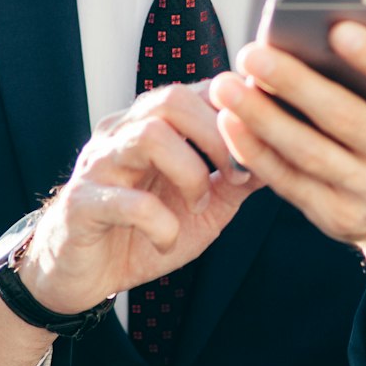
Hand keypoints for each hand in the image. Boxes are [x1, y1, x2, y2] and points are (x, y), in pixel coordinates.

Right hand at [0, 82, 258, 365]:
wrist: (78, 276)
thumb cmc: (141, 233)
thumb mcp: (204, 207)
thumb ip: (239, 179)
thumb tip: (287, 151)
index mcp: (154, 125)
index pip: (198, 88)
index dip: (238, 110)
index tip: (266, 141)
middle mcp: (123, 133)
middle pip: (172, 99)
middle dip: (216, 135)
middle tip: (237, 175)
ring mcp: (98, 164)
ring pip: (149, 136)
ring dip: (190, 173)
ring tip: (200, 204)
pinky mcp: (81, 203)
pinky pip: (125, 199)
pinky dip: (158, 222)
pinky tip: (166, 239)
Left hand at [209, 23, 365, 326]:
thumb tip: (313, 35)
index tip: (336, 28)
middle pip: (346, 118)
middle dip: (294, 83)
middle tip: (253, 53)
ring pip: (309, 152)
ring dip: (262, 118)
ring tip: (226, 85)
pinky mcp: (339, 217)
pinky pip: (290, 182)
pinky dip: (256, 152)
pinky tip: (231, 122)